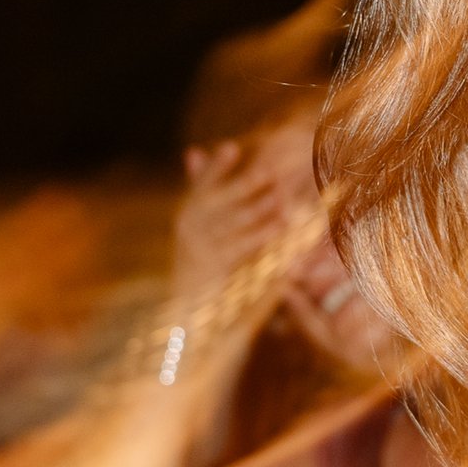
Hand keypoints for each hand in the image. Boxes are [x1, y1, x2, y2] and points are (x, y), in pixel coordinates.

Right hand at [170, 138, 298, 311]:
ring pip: (230, 223)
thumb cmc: (206, 269)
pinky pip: (237, 248)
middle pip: (217, 201)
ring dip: (257, 209)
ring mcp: (195, 249)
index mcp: (187, 216)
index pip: (201, 186)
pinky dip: (260, 236)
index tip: (232, 147)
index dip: (216, 168)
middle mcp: (186, 229)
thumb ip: (202, 190)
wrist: (193, 319)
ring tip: (281, 197)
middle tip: (270, 171)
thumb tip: (193, 151)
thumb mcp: (206, 229)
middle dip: (244, 185)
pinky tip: (280, 227)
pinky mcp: (209, 270)